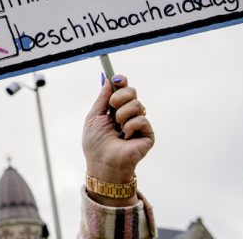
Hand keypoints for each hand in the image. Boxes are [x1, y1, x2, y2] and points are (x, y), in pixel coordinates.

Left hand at [81, 74, 152, 204]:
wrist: (102, 162)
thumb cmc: (95, 143)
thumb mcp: (94, 116)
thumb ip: (102, 98)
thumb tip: (107, 79)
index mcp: (115, 109)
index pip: (123, 89)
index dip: (121, 81)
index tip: (116, 79)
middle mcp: (129, 114)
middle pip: (132, 92)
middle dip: (120, 96)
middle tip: (112, 107)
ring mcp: (139, 124)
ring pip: (137, 104)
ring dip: (123, 114)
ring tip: (117, 128)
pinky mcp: (147, 134)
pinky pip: (142, 119)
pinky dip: (130, 126)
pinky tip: (125, 136)